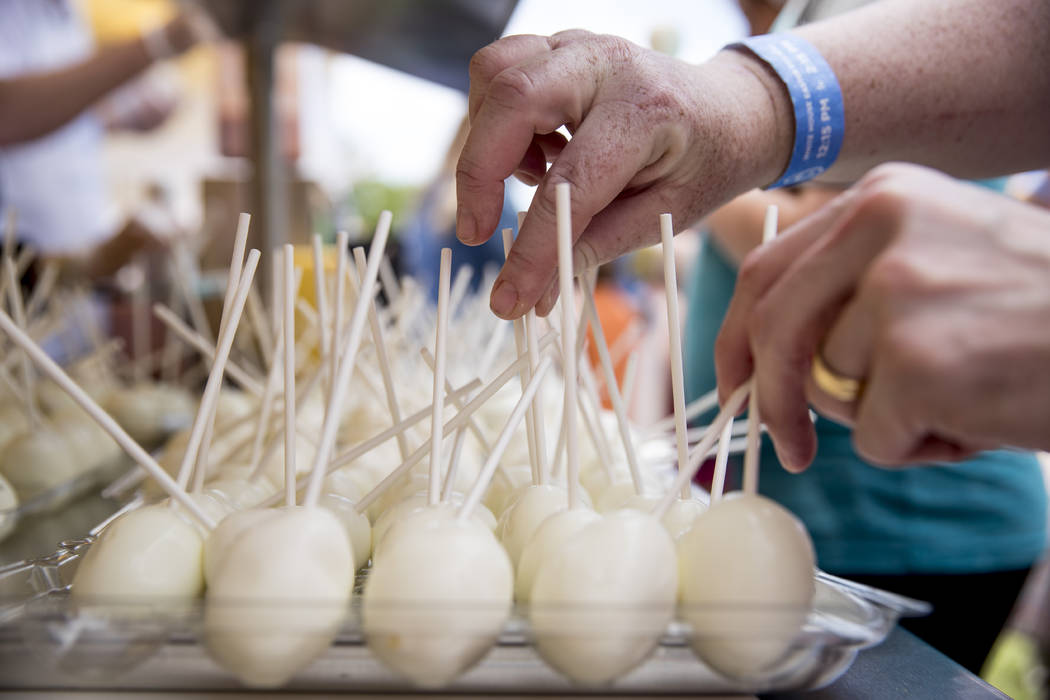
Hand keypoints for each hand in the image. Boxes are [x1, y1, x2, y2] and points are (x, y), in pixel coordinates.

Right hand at [456, 31, 791, 318]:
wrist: (729, 110)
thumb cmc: (702, 164)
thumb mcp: (663, 217)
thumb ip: (597, 247)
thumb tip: (534, 294)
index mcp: (647, 110)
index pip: (570, 182)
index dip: (533, 246)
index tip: (509, 296)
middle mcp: (606, 63)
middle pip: (512, 100)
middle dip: (479, 174)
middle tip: (477, 231)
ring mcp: (577, 45)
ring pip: (494, 75)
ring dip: (488, 140)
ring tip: (530, 179)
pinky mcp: (556, 48)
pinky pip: (499, 72)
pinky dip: (497, 120)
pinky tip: (538, 155)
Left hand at [715, 163, 1049, 468]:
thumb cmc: (1039, 307)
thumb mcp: (943, 254)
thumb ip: (857, 282)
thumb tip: (771, 352)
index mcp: (881, 200)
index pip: (769, 271)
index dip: (739, 336)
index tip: (735, 384)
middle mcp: (881, 231)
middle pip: (775, 330)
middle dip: (772, 400)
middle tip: (787, 446)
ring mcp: (898, 294)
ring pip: (833, 391)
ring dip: (886, 416)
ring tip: (963, 392)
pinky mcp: (920, 362)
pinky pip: (876, 438)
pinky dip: (922, 447)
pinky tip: (982, 417)